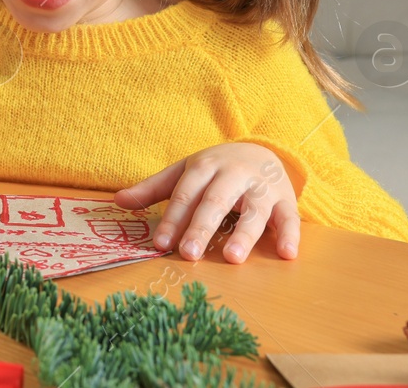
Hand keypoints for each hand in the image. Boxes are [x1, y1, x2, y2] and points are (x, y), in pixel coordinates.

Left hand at [115, 142, 299, 262]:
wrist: (261, 151)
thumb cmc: (215, 170)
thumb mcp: (183, 172)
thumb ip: (153, 189)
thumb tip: (117, 201)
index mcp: (205, 166)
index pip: (185, 194)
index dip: (172, 219)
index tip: (159, 245)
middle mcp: (234, 174)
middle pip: (216, 201)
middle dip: (201, 227)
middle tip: (189, 253)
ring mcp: (262, 187)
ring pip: (254, 210)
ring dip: (244, 233)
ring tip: (231, 257)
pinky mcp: (286, 200)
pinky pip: (290, 219)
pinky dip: (290, 235)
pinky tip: (286, 254)